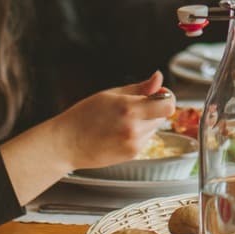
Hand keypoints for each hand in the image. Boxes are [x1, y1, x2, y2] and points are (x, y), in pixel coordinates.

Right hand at [55, 72, 177, 170]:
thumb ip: (140, 88)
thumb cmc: (84, 116)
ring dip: (146, 122)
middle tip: (133, 107)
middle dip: (154, 109)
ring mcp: (134, 144)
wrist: (67, 144)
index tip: (157, 95)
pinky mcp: (132, 154)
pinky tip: (119, 132)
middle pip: (163, 116)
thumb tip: (159, 78)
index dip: (166, 97)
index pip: (168, 105)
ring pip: (154, 128)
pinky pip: (145, 140)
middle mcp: (134, 128)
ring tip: (121, 121)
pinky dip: (138, 134)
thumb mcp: (111, 94)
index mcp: (129, 108)